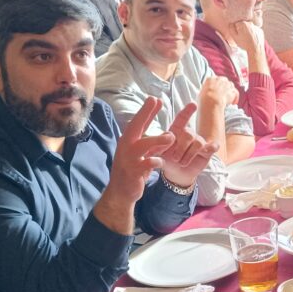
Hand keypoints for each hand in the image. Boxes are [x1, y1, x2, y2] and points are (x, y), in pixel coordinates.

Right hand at [95, 98, 175, 232]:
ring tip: (171, 137)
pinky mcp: (133, 172)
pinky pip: (144, 165)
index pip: (138, 123)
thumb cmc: (133, 170)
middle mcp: (126, 147)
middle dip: (145, 113)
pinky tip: (160, 161)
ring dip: (157, 140)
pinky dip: (152, 161)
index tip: (155, 99)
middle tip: (155, 101)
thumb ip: (153, 144)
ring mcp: (129, 159)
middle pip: (135, 127)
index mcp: (129, 141)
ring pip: (142, 146)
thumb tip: (167, 134)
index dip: (147, 111)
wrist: (121, 192)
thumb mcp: (143, 154)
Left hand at [160, 102, 218, 187]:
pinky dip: (211, 147)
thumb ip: (158, 147)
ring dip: (188, 155)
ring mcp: (199, 142)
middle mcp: (189, 134)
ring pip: (198, 142)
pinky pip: (213, 146)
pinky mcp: (207, 151)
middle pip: (188, 133)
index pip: (182, 118)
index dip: (188, 111)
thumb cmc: (167, 160)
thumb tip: (162, 140)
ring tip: (182, 162)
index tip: (194, 104)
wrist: (176, 174)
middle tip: (174, 158)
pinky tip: (208, 149)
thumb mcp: (158, 154)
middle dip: (181, 148)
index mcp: (176, 131)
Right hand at [199, 76, 238, 108]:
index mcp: (210, 79)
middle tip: (223, 94)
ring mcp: (227, 84)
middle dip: (224, 87)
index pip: (215, 80)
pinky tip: (233, 102)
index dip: (216, 86)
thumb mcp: (201, 93)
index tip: (216, 91)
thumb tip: (205, 94)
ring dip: (230, 91)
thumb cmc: (204, 99)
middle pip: (224, 81)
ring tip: (228, 99)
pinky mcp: (233, 90)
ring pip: (231, 86)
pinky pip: (236, 93)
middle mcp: (219, 79)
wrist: (211, 101)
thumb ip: (205, 91)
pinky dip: (235, 97)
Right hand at [231, 20, 263, 54]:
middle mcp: (250, 23)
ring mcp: (256, 26)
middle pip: (244, 25)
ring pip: (250, 28)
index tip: (237, 35)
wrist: (256, 49)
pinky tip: (252, 39)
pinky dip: (253, 34)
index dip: (236, 29)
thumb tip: (231, 24)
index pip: (237, 24)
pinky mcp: (260, 31)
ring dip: (248, 31)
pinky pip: (255, 31)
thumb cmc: (244, 44)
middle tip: (242, 37)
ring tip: (248, 39)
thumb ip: (231, 29)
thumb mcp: (235, 37)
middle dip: (242, 29)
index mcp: (243, 23)